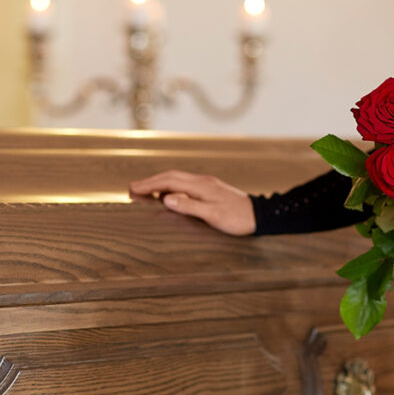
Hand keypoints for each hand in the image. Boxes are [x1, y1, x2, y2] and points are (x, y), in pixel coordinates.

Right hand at [129, 170, 255, 235]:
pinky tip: (171, 196)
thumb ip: (188, 206)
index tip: (133, 189)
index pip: (169, 181)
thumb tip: (165, 199)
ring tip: (147, 191)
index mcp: (200, 186)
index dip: (149, 184)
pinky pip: (186, 184)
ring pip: (178, 179)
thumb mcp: (212, 215)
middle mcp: (202, 181)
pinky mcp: (212, 189)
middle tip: (134, 188)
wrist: (260, 215)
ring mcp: (208, 184)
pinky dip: (172, 187)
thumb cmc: (237, 218)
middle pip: (171, 176)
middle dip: (151, 181)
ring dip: (161, 183)